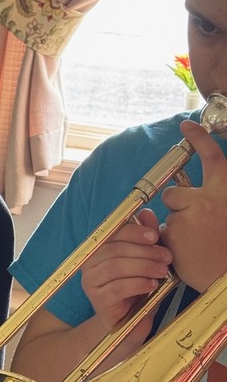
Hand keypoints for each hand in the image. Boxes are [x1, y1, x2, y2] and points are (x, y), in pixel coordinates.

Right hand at [81, 207, 171, 334]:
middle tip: (166, 257)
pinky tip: (152, 285)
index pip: (111, 234)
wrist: (129, 324)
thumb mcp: (144, 261)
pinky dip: (138, 284)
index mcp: (98, 250)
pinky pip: (117, 288)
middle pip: (114, 250)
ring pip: (115, 267)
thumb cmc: (136, 290)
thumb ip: (144, 239)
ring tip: (162, 271)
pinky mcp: (97, 300)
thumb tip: (146, 213)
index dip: (133, 232)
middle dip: (144, 251)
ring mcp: (90, 283)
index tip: (155, 236)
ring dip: (143, 267)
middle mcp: (89, 265)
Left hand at [161, 118, 226, 290]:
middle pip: (173, 194)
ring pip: (167, 219)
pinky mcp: (173, 235)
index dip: (200, 140)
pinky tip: (188, 254)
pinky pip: (162, 235)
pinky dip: (170, 245)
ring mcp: (187, 218)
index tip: (187, 126)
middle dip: (175, 207)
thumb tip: (178, 194)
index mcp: (224, 194)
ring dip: (175, 230)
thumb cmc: (226, 248)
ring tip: (196, 246)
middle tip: (193, 224)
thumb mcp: (223, 215)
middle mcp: (207, 201)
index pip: (213, 159)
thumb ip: (206, 202)